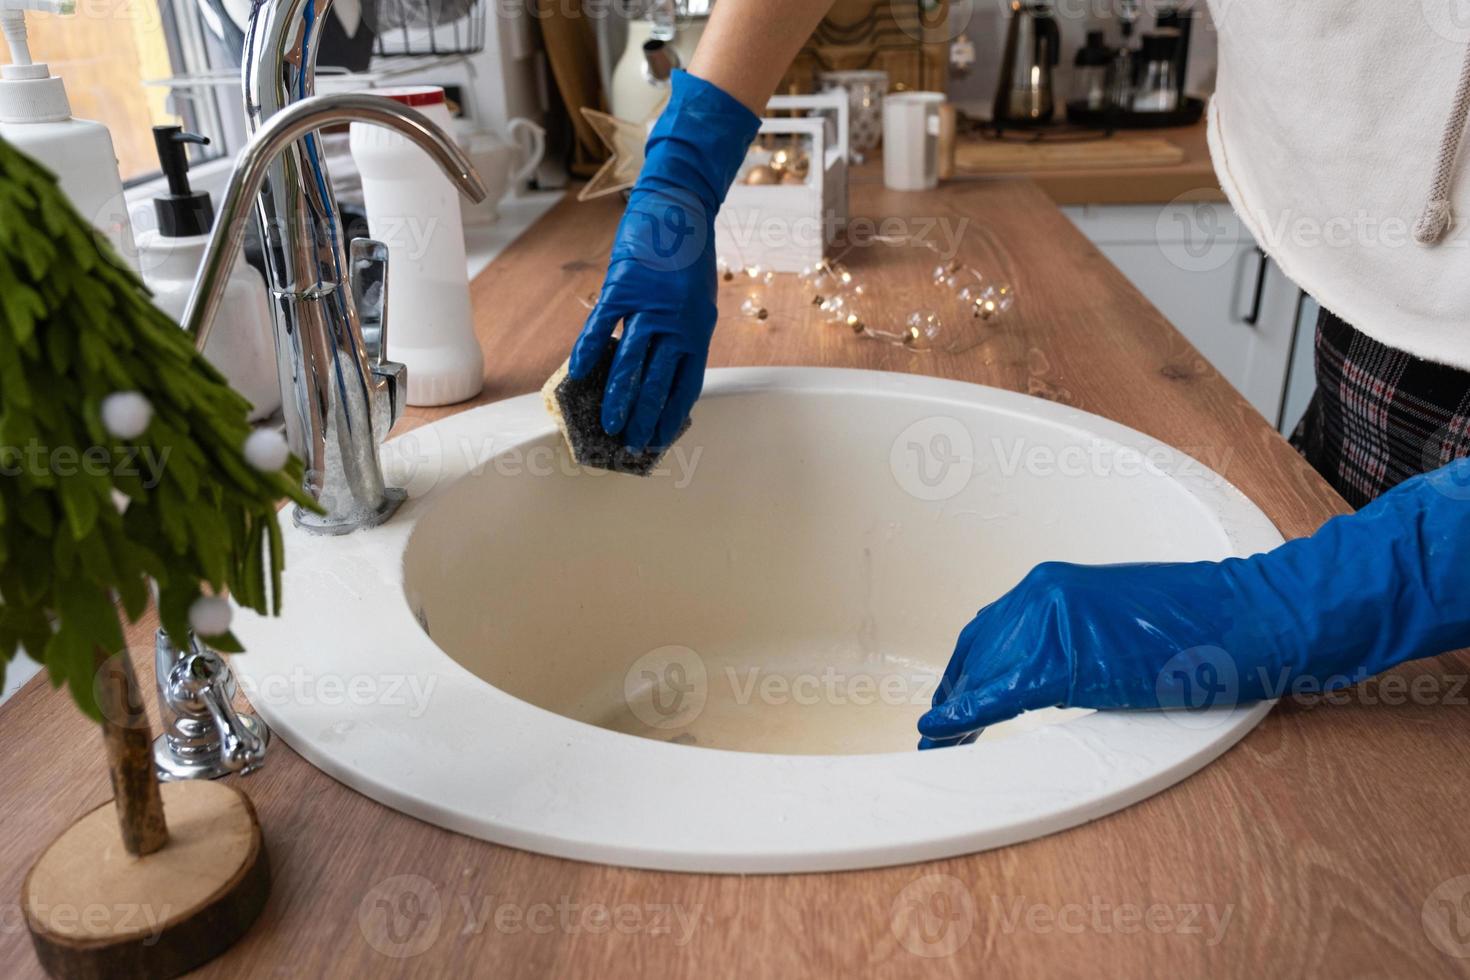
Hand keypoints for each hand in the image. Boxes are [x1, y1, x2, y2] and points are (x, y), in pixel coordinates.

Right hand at [569, 71, 759, 451]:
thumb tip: (660, 371)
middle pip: (658, 381)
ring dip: (618, 398)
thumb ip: (680, 335)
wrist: (679, 206)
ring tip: (609, 425)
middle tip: (632, 443)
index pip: (686, 384)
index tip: (662, 439)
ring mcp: (649, 305)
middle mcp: (677, 322)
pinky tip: (578, 376)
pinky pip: (601, 327)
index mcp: (698, 329)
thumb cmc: (688, 255)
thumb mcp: (697, 300)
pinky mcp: (623, 287)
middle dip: (645, 418)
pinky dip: (588, 352)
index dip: (672, 415)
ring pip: (630, 363)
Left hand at [919, 458, 1469, 747]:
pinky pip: (1000, 694)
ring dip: (954, 714)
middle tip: (935, 735)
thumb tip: (1037, 676)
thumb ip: (1069, 638)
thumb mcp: (1113, 623)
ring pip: (981, 675)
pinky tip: (944, 733)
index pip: (986, 633)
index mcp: (1051, 585)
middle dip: (952, 696)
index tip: (945, 705)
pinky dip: (965, 716)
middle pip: (975, 655)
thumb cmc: (1198, 624)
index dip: (961, 673)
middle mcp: (1041, 595)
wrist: (1250, 616)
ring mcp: (1052, 622)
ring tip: (937, 748)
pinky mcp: (1069, 659)